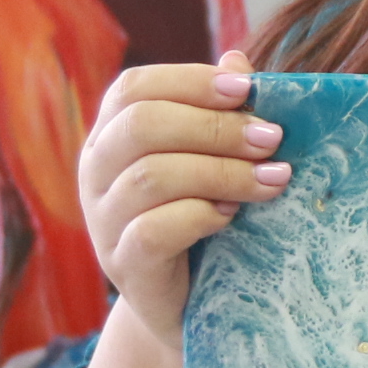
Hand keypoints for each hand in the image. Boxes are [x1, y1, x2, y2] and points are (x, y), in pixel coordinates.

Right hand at [75, 50, 289, 341]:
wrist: (194, 306)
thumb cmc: (207, 219)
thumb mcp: (214, 162)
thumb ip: (221, 113)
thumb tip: (239, 61)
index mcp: (111, 135)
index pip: (133, 88)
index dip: (190, 82)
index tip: (248, 90)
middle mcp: (96, 172)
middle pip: (142, 126)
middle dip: (215, 127)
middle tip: (271, 138)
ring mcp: (102, 221)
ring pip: (151, 176)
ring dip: (221, 172)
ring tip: (272, 179)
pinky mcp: (123, 266)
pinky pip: (154, 230)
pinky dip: (199, 216)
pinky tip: (231, 217)